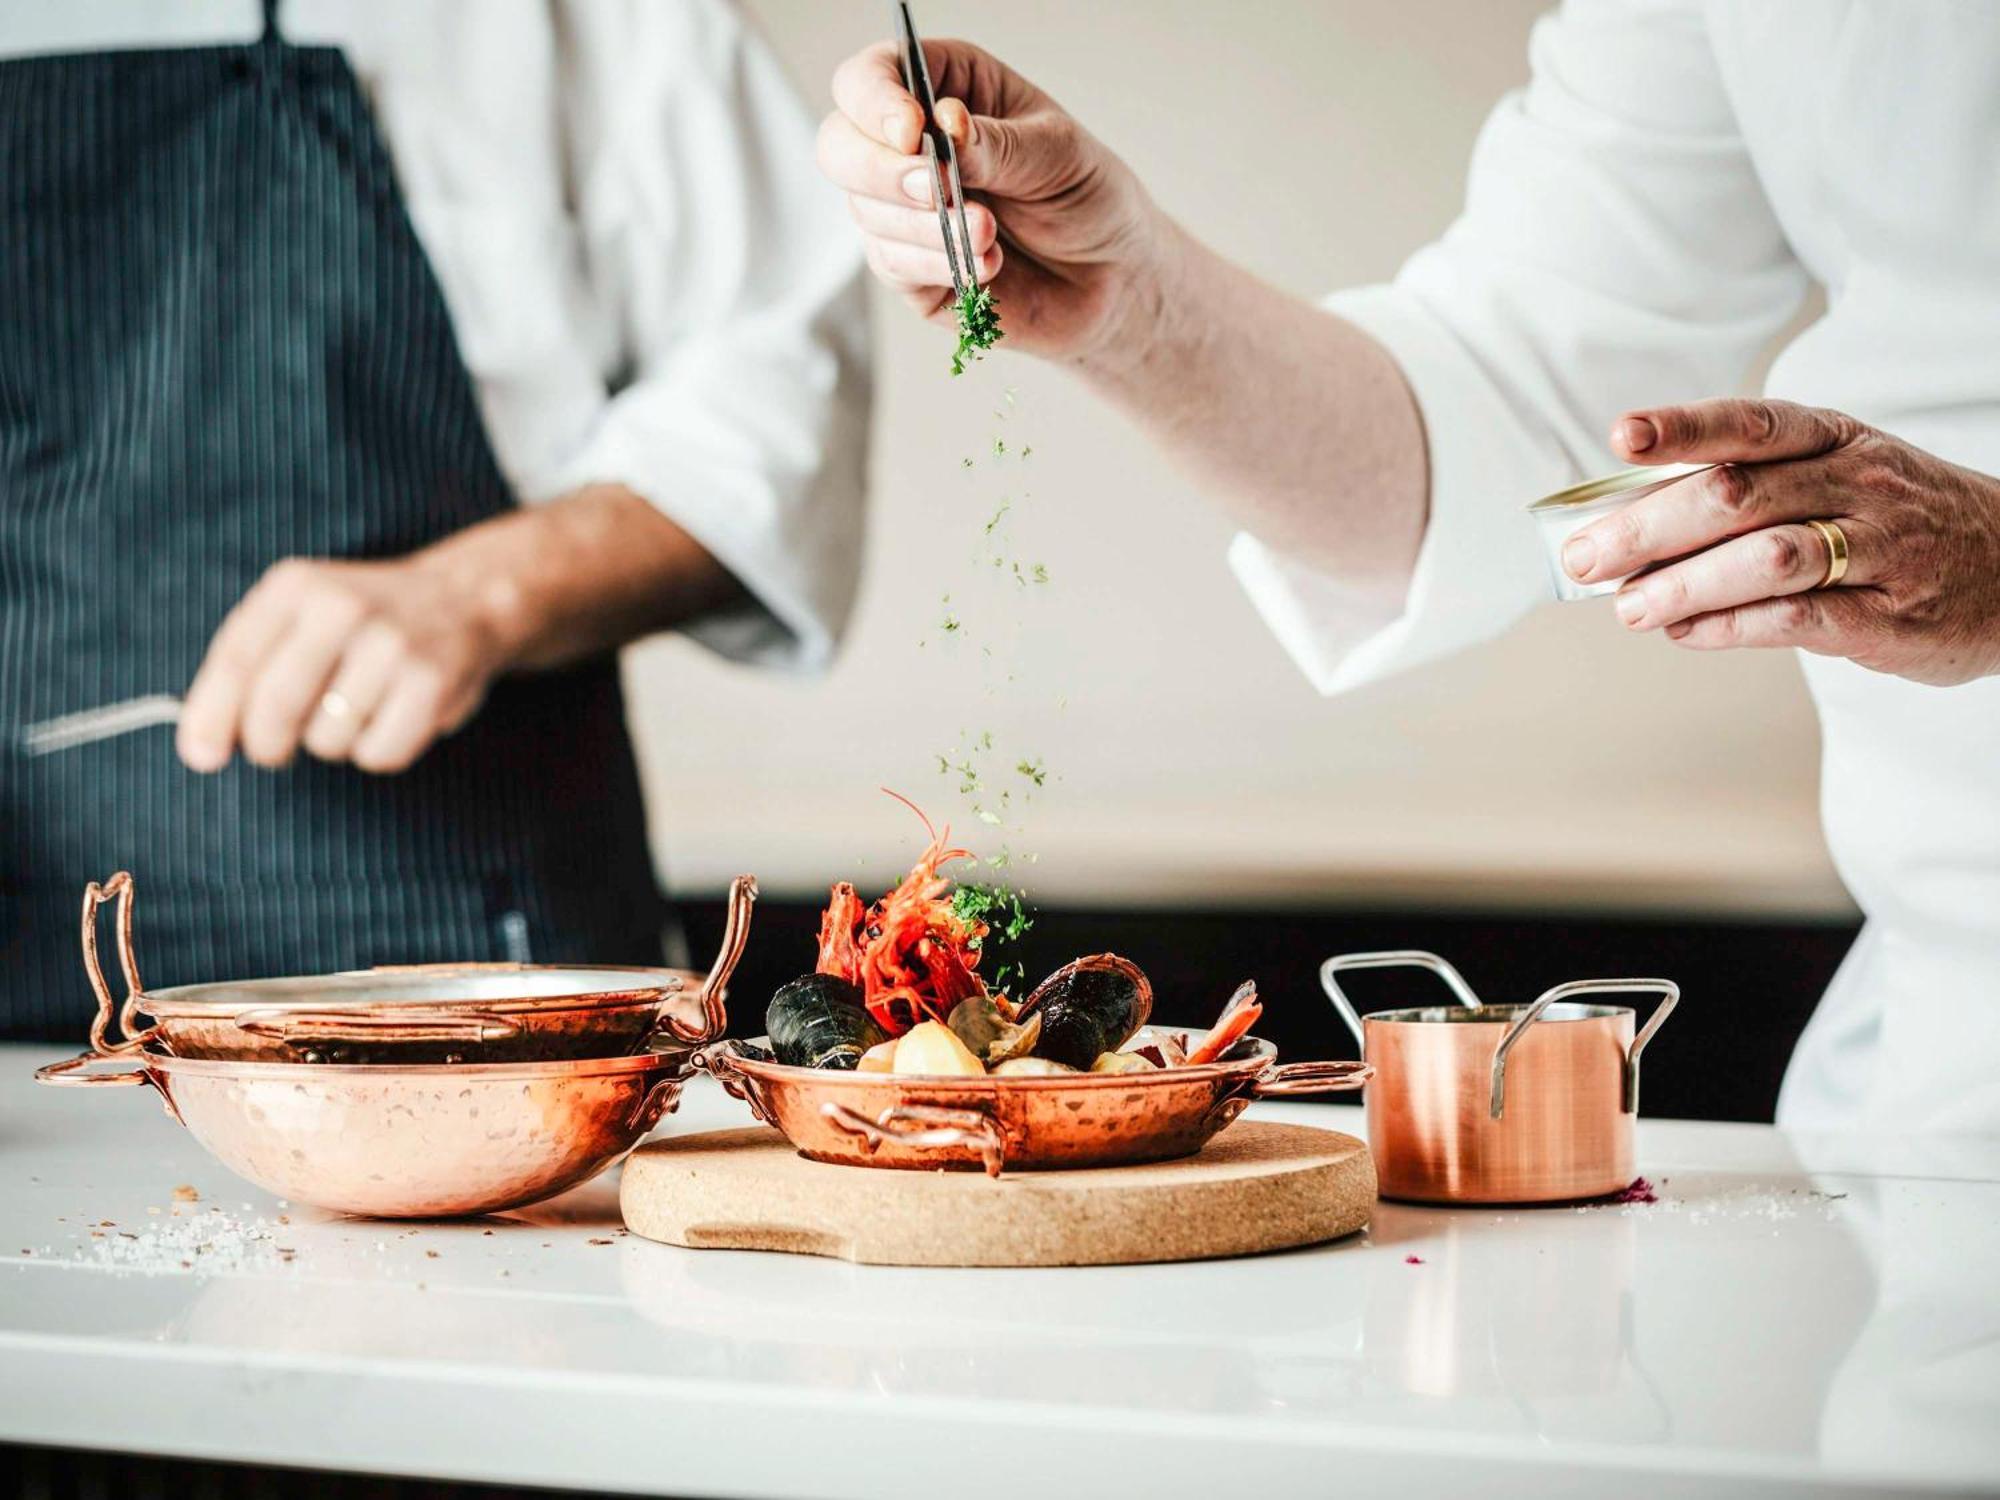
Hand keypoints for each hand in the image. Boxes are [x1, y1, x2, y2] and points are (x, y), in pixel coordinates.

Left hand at [177, 553, 506, 773]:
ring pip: (327, 739)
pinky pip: (378, 753)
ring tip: (358, 708)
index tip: (202, 757)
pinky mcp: (430, 682)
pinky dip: (379, 750)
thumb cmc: (361, 623)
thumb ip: (248, 668)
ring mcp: (391, 644)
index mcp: (298, 586)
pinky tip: (393, 717)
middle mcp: (343, 607)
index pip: (237, 661)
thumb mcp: (300, 614)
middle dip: (267, 744)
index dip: (211, 716)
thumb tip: (202, 748)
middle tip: (275, 751)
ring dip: (335, 741)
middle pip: (276, 706)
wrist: (463, 600)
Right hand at [819, 38, 1157, 361]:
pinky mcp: (911, 268)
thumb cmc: (1087, 198)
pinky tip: (987, 267)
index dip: (875, 101)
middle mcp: (911, 146)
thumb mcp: (1057, 154)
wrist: (1112, 279)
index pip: (870, 77)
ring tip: (991, 235)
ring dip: (925, 228)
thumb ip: (997, 143)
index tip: (911, 131)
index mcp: (944, 89)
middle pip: (840, 145)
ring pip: (864, 211)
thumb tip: (946, 126)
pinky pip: (891, 264)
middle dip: (882, 172)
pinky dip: (936, 265)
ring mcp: (903, 209)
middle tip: (936, 190)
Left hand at [1563, 398, 1999, 685]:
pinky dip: (1730, 626)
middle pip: (1741, 494)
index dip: (1685, 427)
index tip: (1624, 436)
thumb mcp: (1839, 475)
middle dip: (1651, 527)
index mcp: (1837, 439)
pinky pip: (1800, 619)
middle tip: (1587, 557)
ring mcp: (1882, 550)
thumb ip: (1750, 489)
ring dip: (1683, 583)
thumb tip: (1631, 521)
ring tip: (1628, 606)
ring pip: (1768, 557)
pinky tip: (1685, 631)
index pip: (1753, 423)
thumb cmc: (1897, 521)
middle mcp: (1861, 484)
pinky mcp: (1892, 617)